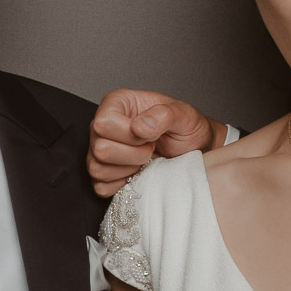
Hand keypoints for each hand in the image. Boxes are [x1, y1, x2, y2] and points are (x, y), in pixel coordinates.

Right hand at [88, 88, 220, 196]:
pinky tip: (137, 172)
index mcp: (117, 104)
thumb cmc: (186, 129)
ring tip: (145, 160)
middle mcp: (104, 126)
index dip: (129, 135)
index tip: (150, 135)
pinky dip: (122, 184)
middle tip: (150, 148)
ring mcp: (99, 150)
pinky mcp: (103, 173)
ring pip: (97, 169)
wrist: (193, 151)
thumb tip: (139, 127)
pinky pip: (100, 186)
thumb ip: (164, 115)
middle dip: (132, 154)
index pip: (103, 124)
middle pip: (100, 149)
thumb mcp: (184, 115)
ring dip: (128, 170)